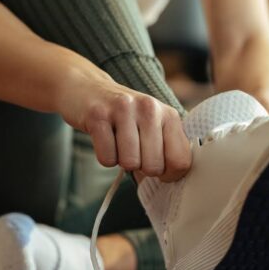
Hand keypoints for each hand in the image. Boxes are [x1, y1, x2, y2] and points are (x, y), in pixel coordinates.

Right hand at [58, 70, 190, 181]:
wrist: (88, 89)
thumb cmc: (126, 116)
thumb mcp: (154, 125)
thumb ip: (168, 149)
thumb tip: (174, 180)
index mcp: (169, 114)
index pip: (180, 161)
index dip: (169, 175)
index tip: (159, 169)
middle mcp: (149, 108)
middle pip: (154, 166)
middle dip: (142, 168)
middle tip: (134, 150)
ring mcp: (124, 109)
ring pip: (130, 163)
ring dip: (122, 161)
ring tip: (119, 143)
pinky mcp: (98, 115)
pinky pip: (107, 158)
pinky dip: (105, 157)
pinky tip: (105, 139)